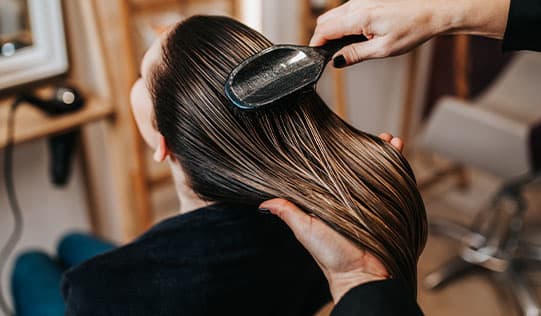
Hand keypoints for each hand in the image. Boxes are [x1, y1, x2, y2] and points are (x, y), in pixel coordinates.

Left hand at [259, 134, 402, 302]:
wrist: (363, 275)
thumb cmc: (331, 255)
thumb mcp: (305, 229)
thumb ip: (289, 212)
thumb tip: (263, 202)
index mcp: (330, 201)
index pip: (333, 171)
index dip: (336, 154)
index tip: (338, 137)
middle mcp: (351, 199)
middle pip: (358, 168)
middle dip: (363, 150)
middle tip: (365, 134)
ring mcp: (372, 202)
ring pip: (378, 170)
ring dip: (382, 153)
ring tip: (386, 138)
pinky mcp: (389, 206)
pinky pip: (395, 181)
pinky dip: (398, 165)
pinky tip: (397, 149)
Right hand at [310, 0, 509, 66]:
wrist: (433, 12)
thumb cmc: (413, 29)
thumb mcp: (383, 49)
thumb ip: (356, 54)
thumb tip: (337, 60)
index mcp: (359, 17)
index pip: (324, 29)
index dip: (316, 44)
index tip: (316, 57)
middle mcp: (357, 5)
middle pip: (324, 20)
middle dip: (321, 38)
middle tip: (327, 56)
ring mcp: (360, 1)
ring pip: (333, 15)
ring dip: (331, 31)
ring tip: (342, 48)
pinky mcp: (366, 1)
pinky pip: (344, 12)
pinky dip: (341, 25)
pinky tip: (352, 36)